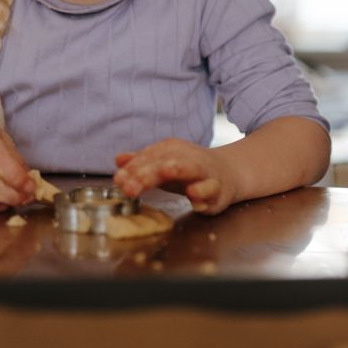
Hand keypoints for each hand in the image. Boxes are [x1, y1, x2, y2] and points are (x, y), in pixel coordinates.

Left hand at [113, 139, 236, 213]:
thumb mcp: (164, 165)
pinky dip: (203, 192)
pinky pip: (211, 190)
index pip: (149, 157)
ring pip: (191, 168)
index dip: (133, 169)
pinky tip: (193, 197)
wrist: (230, 173)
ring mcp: (204, 172)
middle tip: (128, 187)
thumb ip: (142, 164)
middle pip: (165, 162)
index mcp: (171, 150)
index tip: (118, 181)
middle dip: (146, 173)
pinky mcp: (218, 189)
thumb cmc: (190, 171)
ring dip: (177, 169)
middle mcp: (187, 157)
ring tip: (165, 172)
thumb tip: (118, 160)